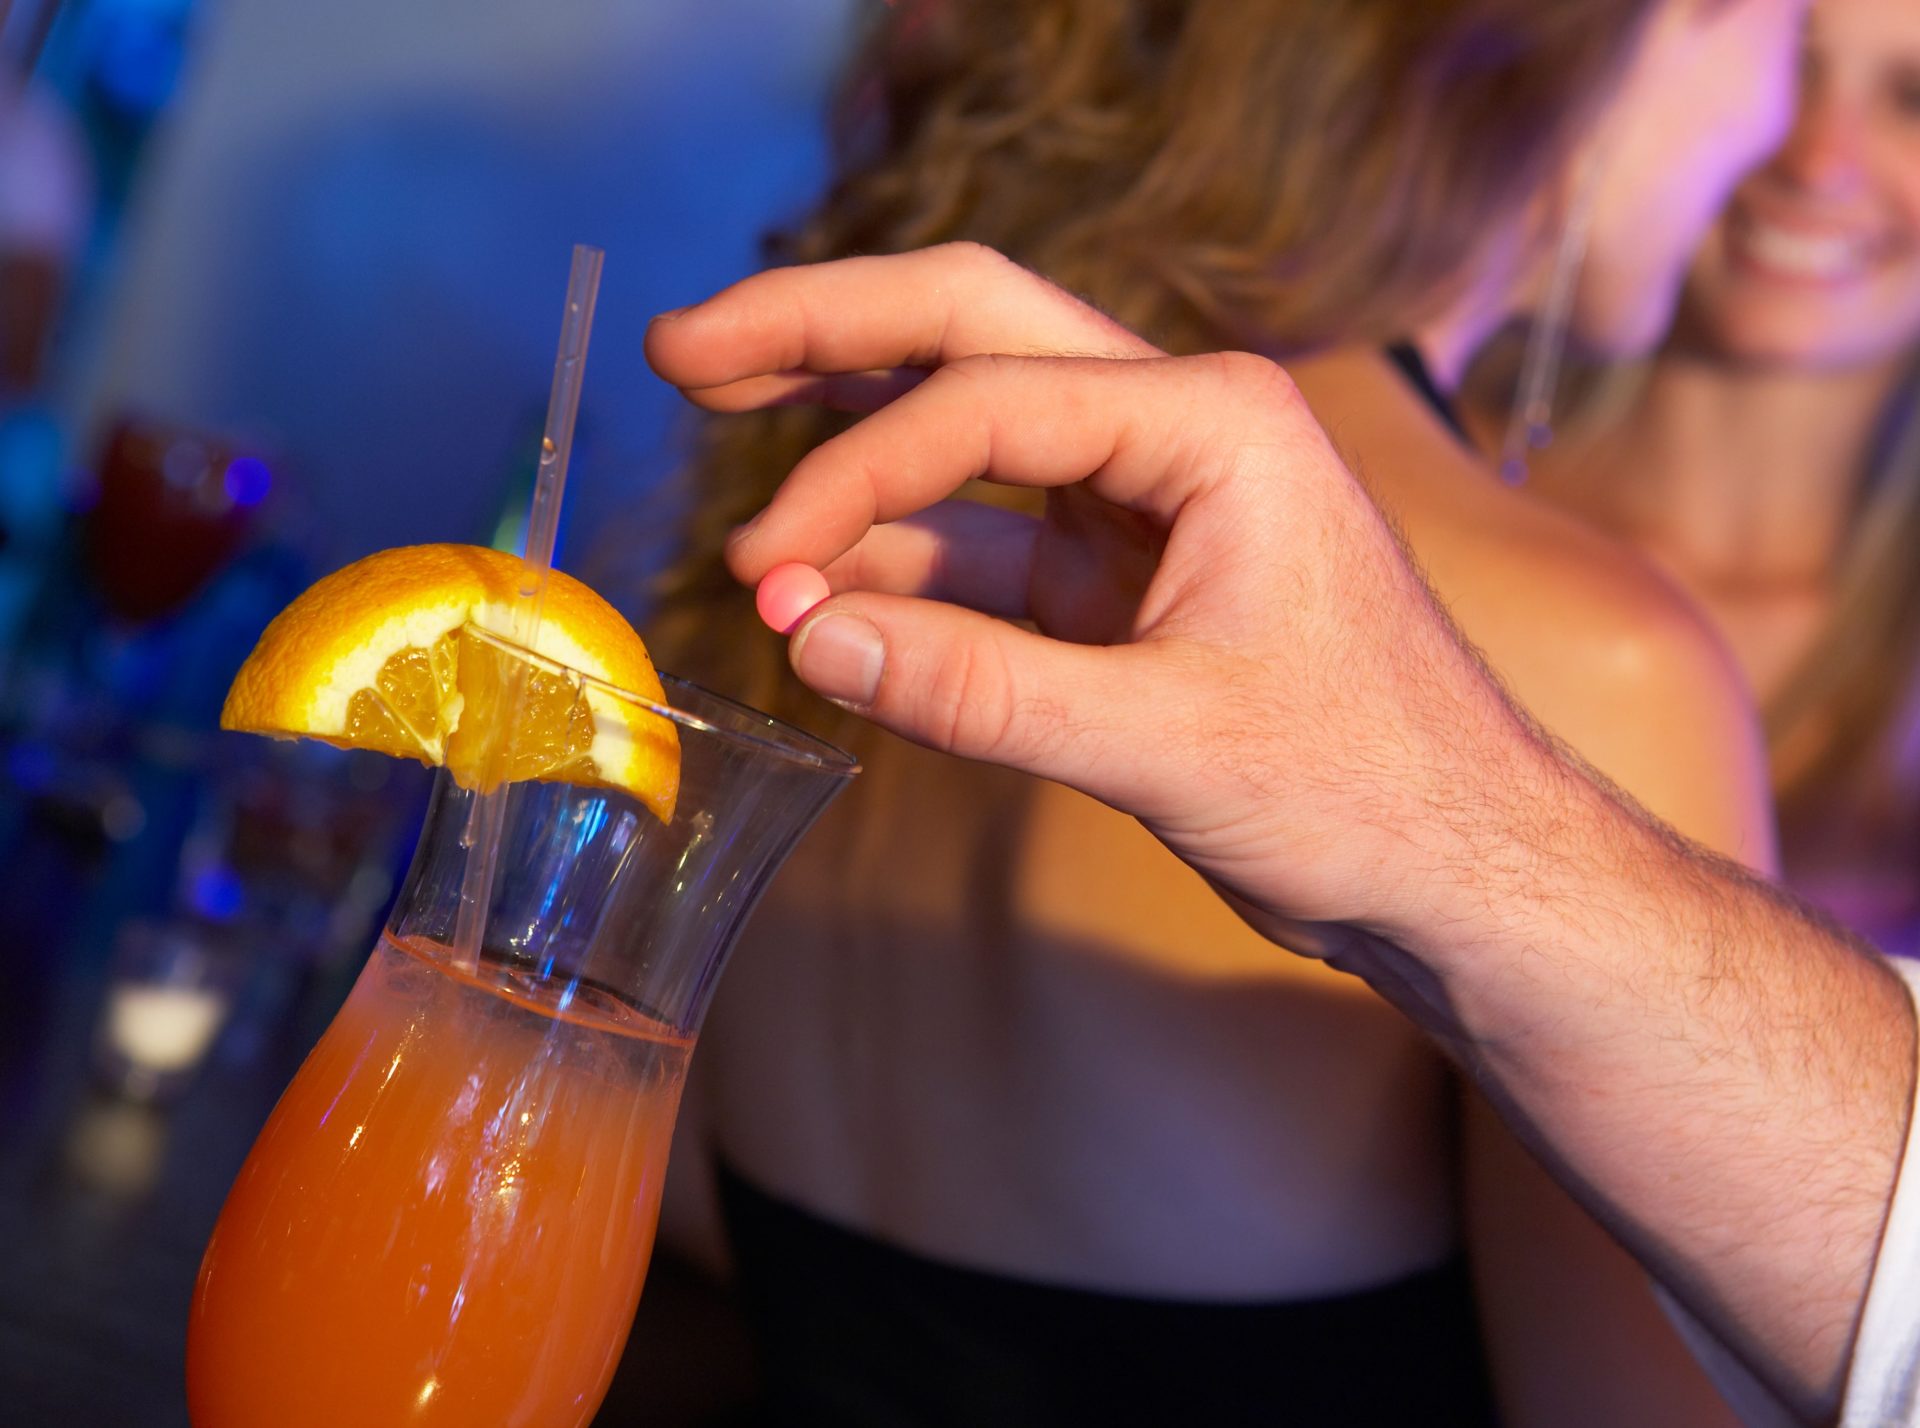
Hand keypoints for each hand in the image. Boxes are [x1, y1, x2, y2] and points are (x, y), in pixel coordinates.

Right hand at [646, 243, 1563, 956]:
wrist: (1463, 869)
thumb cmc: (1371, 788)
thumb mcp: (1170, 743)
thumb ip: (983, 692)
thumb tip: (809, 640)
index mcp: (1214, 421)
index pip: (985, 401)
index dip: (852, 476)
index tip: (764, 568)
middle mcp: (1175, 429)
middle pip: (967, 330)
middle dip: (820, 333)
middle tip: (682, 349)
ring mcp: (1144, 500)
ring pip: (965, 432)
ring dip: (849, 464)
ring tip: (739, 512)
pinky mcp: (1123, 577)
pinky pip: (984, 545)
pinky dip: (902, 570)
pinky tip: (829, 607)